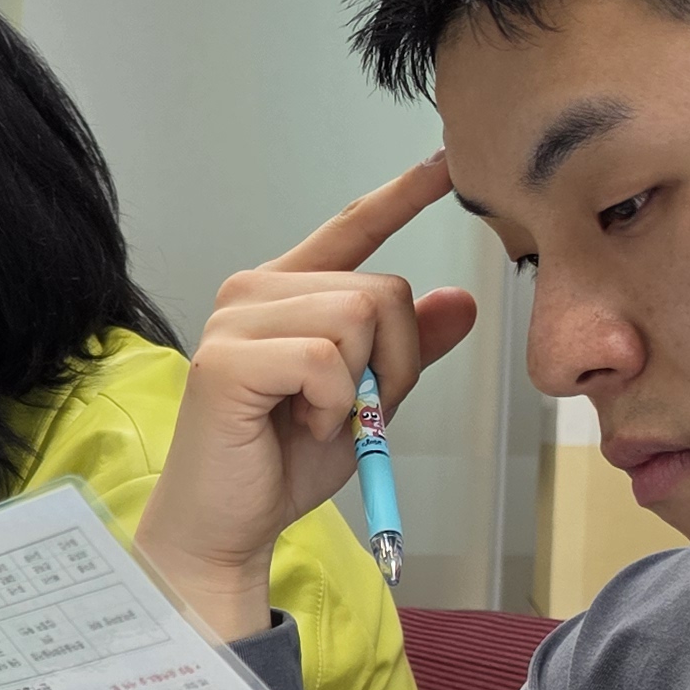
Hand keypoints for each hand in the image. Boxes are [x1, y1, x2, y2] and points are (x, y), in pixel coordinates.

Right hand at [132, 159, 476, 640]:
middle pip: (379, 289)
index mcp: (285, 294)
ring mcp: (235, 322)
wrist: (228, 525)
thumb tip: (462, 301)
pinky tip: (302, 426)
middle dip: (395, 361)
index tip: (445, 164)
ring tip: (323, 420)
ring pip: (357, 317)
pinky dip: (333, 405)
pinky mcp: (228, 359)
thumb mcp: (367, 402)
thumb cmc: (282, 463)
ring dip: (364, 385)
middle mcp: (254, 293)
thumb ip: (407, 351)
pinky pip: (325, 359)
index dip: (401, 196)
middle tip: (358, 413)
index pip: (350, 228)